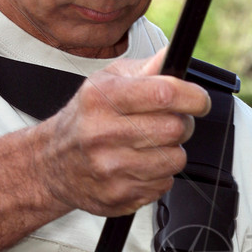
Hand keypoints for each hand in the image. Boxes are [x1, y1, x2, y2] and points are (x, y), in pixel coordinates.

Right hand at [35, 47, 210, 216]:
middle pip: (175, 129)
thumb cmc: (85, 117)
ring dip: (171, 151)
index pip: (164, 94)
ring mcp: (110, 169)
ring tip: (150, 145)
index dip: (194, 97)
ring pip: (175, 160)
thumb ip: (145, 70)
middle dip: (182, 124)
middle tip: (169, 122)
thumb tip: (173, 55)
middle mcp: (103, 134)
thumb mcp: (106, 82)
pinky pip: (164, 184)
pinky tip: (139, 165)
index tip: (200, 101)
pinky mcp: (118, 195)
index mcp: (102, 98)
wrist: (52, 162)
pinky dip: (159, 174)